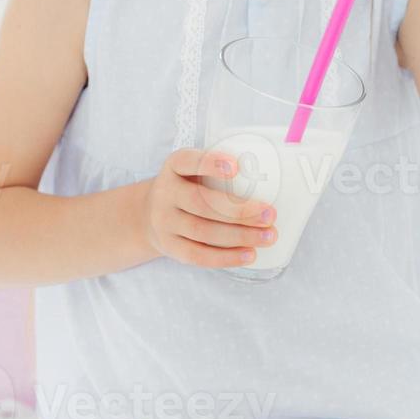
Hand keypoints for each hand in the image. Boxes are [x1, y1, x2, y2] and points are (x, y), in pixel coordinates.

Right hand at [142, 148, 277, 268]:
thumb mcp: (192, 171)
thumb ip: (218, 171)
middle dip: (239, 210)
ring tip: (268, 236)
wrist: (149, 214)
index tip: (236, 166)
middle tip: (270, 214)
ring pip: (203, 231)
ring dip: (240, 235)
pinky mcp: (170, 247)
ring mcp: (165, 222)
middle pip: (201, 203)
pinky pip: (198, 255)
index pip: (187, 161)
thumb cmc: (186, 187)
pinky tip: (249, 254)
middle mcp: (165, 193)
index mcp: (173, 167)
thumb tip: (270, 168)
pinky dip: (226, 257)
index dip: (210, 163)